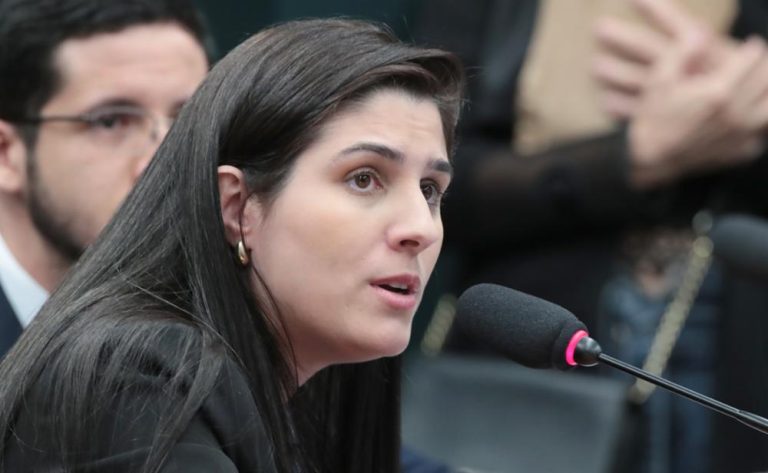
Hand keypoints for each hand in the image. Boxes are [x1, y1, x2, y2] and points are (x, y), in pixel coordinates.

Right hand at [592, 0, 767, 187]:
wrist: (649, 159)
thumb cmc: (652, 118)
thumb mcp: (659, 79)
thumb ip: (682, 52)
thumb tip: (700, 35)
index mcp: (718, 91)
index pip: (752, 59)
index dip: (752, 48)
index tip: (749, 46)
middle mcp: (736, 113)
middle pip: (767, 79)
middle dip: (763, 67)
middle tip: (753, 64)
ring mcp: (741, 134)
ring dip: (764, 94)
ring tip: (754, 89)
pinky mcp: (741, 151)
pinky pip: (759, 134)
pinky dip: (754, 124)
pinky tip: (741, 120)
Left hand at [593, 0, 730, 118]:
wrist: (758, 113)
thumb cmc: (740, 77)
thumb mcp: (722, 53)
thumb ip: (694, 39)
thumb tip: (677, 25)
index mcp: (705, 51)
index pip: (678, 24)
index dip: (656, 10)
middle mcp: (690, 70)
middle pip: (652, 50)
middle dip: (625, 38)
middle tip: (599, 28)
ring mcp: (680, 96)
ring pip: (643, 82)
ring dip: (617, 73)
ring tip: (595, 66)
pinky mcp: (674, 118)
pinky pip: (643, 113)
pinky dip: (623, 107)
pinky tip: (605, 101)